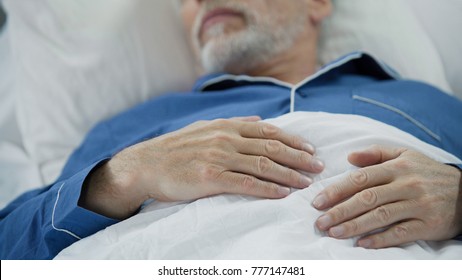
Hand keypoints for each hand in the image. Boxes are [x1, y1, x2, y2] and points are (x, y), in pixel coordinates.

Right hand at [80, 116, 323, 218]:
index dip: (293, 140)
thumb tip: (259, 120)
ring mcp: (219, 158)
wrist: (146, 164)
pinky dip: (268, 189)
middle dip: (300, 157)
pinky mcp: (210, 178)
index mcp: (227, 126)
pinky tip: (283, 194)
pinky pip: (246, 184)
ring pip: (264, 166)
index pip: (269, 132)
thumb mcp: (205, 126)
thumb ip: (234, 123)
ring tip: (307, 182)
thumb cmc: (176, 148)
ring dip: (290, 174)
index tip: (311, 149)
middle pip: (272, 148)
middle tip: (319, 166)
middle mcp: (226, 139)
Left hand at [313, 145, 461, 248]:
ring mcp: (418, 205)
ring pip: (380, 216)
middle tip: (320, 222)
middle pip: (367, 198)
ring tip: (334, 233)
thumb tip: (350, 157)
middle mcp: (407, 185)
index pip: (361, 178)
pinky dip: (380, 239)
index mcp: (397, 167)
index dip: (337, 190)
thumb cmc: (427, 172)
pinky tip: (362, 244)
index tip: (318, 201)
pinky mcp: (428, 224)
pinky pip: (400, 233)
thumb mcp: (405, 155)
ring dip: (354, 226)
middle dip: (340, 211)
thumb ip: (376, 153)